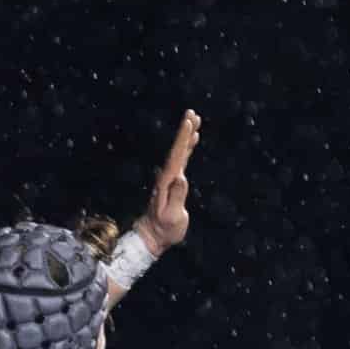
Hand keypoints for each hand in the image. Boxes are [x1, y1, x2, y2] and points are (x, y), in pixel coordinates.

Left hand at [132, 109, 200, 257]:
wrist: (154, 235)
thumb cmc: (164, 229)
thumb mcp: (171, 216)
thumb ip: (176, 197)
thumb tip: (181, 177)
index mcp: (167, 181)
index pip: (177, 155)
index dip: (183, 138)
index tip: (189, 123)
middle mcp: (167, 176)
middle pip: (177, 149)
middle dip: (184, 131)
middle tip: (191, 113)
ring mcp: (170, 178)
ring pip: (179, 152)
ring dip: (186, 135)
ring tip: (194, 120)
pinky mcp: (174, 182)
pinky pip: (182, 159)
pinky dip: (187, 147)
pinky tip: (192, 140)